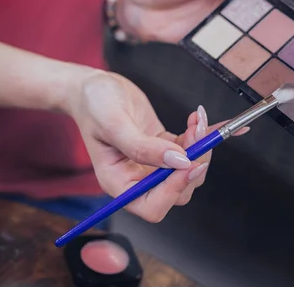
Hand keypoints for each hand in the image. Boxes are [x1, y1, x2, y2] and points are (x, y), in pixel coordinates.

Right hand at [68, 70, 220, 222]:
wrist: (93, 86)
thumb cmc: (94, 105)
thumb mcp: (114, 124)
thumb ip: (143, 147)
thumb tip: (179, 161)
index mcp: (118, 182)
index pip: (152, 206)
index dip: (174, 189)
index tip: (189, 163)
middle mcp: (136, 179)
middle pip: (177, 191)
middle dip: (193, 164)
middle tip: (199, 133)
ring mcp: (152, 164)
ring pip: (187, 172)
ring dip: (200, 149)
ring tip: (198, 121)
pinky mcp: (163, 147)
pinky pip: (188, 152)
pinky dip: (199, 137)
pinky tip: (199, 119)